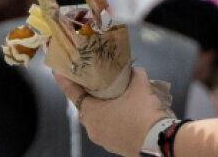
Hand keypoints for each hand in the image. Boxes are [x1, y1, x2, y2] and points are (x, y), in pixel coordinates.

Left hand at [55, 68, 169, 155]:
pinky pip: (107, 128)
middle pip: (85, 106)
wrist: (159, 141)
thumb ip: (134, 74)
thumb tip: (133, 71)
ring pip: (97, 119)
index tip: (58, 71)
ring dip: (102, 107)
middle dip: (88, 93)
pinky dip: (111, 118)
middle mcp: (93, 128)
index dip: (65, 81)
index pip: (72, 93)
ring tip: (112, 95)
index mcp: (92, 112)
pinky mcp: (114, 146)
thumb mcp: (140, 86)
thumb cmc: (144, 112)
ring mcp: (103, 139)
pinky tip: (123, 111)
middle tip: (93, 80)